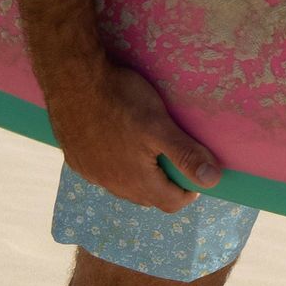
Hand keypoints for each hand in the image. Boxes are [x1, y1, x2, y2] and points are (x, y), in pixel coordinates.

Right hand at [48, 62, 222, 211]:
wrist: (72, 81)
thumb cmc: (119, 100)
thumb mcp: (159, 125)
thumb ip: (185, 154)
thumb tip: (213, 180)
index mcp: (135, 181)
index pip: (171, 203)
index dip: (190, 190)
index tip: (197, 170)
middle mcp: (111, 184)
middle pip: (149, 197)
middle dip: (167, 183)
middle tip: (178, 156)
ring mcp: (91, 174)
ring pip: (124, 187)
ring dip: (142, 176)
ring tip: (152, 149)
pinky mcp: (77, 160)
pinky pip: (103, 173)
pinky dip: (118, 165)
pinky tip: (121, 143)